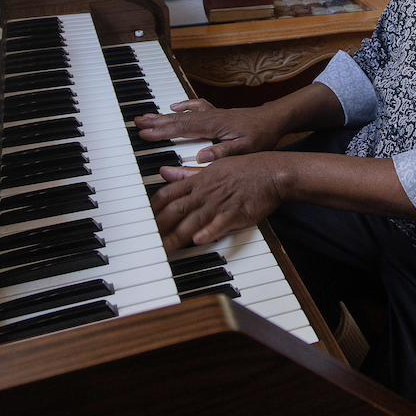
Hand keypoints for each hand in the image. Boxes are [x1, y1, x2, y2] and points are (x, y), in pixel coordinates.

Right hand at [134, 99, 284, 160]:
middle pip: (177, 119)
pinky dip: (182, 106)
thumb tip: (201, 157)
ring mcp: (212, 113)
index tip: (145, 134)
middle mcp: (210, 116)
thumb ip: (224, 153)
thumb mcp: (246, 149)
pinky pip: (195, 107)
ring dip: (163, 115)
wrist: (273, 120)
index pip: (182, 129)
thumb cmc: (261, 136)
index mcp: (214, 125)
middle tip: (136, 123)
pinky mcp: (216, 113)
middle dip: (155, 122)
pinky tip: (173, 107)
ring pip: (183, 113)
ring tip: (146, 116)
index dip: (162, 132)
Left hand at [150, 154, 290, 252]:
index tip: (143, 219)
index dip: (153, 208)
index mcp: (199, 180)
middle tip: (146, 240)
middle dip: (159, 225)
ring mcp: (220, 203)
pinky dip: (209, 231)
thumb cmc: (244, 169)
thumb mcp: (213, 166)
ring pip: (193, 220)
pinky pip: (220, 223)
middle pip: (176, 209)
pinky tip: (198, 240)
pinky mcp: (236, 213)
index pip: (168, 194)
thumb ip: (187, 172)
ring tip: (164, 249)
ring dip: (177, 235)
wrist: (271, 173)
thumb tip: (165, 171)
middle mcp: (205, 192)